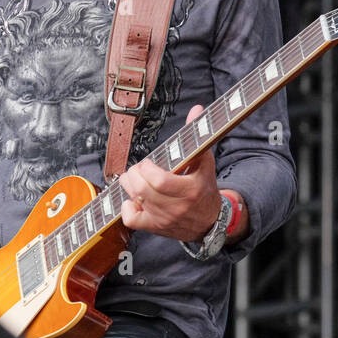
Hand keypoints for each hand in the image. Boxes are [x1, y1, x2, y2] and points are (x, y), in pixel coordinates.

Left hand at [119, 105, 221, 241]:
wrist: (210, 221)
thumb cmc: (205, 188)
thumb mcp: (204, 163)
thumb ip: (197, 136)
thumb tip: (196, 109)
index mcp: (190, 190)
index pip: (160, 181)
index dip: (147, 169)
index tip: (149, 162)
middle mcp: (176, 207)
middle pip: (143, 190)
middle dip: (134, 174)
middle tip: (138, 168)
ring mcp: (164, 219)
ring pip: (135, 200)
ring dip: (129, 185)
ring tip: (135, 178)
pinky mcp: (155, 227)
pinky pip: (132, 219)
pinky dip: (127, 207)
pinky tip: (134, 199)